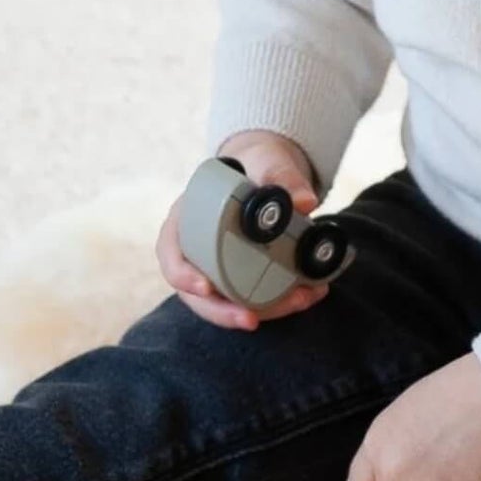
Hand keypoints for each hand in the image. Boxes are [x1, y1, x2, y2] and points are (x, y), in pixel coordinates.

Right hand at [156, 130, 330, 330]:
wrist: (270, 169)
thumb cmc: (256, 164)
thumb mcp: (266, 160)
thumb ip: (282, 175)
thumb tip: (305, 201)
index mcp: (186, 219)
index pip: (170, 253)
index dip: (183, 275)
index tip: (206, 287)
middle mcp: (197, 249)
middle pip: (197, 293)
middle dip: (224, 312)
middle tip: (251, 320)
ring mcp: (219, 267)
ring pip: (228, 302)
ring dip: (263, 311)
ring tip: (299, 300)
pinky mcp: (244, 277)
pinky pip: (254, 298)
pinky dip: (281, 303)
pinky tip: (309, 294)